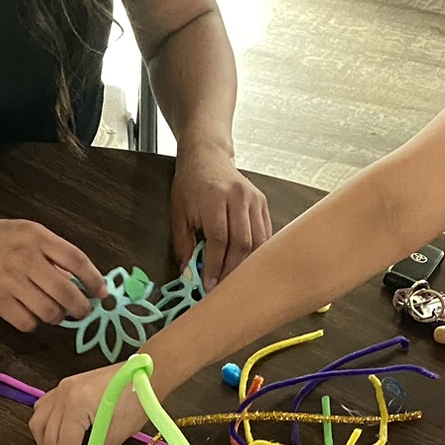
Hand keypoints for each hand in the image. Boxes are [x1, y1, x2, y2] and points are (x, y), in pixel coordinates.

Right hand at [0, 216, 105, 331]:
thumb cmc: (2, 239)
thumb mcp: (32, 234)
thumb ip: (56, 255)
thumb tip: (83, 284)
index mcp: (38, 238)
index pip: (77, 261)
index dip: (94, 281)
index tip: (101, 293)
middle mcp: (25, 258)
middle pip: (66, 292)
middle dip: (81, 307)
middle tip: (83, 310)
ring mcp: (10, 281)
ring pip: (48, 312)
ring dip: (57, 317)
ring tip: (54, 311)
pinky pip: (27, 323)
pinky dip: (35, 323)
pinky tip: (33, 314)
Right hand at [28, 363, 146, 444]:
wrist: (143, 375)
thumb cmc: (135, 400)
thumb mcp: (117, 435)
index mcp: (76, 403)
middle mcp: (63, 394)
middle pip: (48, 437)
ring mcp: (61, 388)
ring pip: (38, 424)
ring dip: (49, 444)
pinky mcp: (64, 387)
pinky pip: (43, 410)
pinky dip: (47, 427)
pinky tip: (60, 435)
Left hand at [169, 146, 271, 286]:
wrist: (207, 157)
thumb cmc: (191, 184)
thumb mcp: (179, 214)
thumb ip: (183, 245)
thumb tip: (188, 275)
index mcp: (215, 198)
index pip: (219, 240)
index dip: (215, 266)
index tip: (209, 284)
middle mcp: (238, 197)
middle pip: (242, 243)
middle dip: (232, 270)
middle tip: (223, 287)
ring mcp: (254, 199)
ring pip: (258, 241)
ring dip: (246, 264)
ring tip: (234, 278)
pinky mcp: (262, 203)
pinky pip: (265, 234)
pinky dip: (256, 252)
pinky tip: (245, 262)